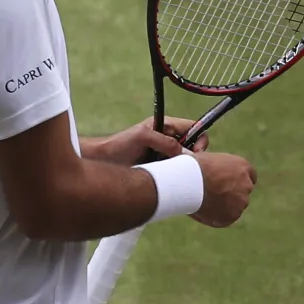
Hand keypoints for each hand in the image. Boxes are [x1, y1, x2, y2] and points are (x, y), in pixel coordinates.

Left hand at [92, 117, 208, 166]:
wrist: (103, 161)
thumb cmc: (120, 144)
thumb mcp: (143, 137)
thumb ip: (165, 142)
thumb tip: (186, 153)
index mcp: (166, 125)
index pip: (193, 127)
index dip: (199, 138)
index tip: (195, 152)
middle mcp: (168, 139)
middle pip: (193, 145)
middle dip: (192, 155)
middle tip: (184, 165)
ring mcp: (165, 153)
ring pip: (185, 160)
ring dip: (182, 166)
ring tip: (168, 170)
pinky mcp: (161, 167)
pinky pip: (176, 171)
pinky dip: (175, 174)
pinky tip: (165, 177)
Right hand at [191, 151, 256, 227]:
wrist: (189, 181)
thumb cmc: (193, 167)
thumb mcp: (209, 160)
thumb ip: (217, 170)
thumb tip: (211, 177)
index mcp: (243, 167)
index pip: (249, 176)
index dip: (236, 180)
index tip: (226, 184)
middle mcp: (247, 184)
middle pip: (242, 192)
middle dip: (231, 194)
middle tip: (213, 195)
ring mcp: (241, 202)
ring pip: (235, 207)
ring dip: (224, 206)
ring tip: (203, 202)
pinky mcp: (232, 216)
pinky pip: (225, 218)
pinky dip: (216, 217)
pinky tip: (203, 210)